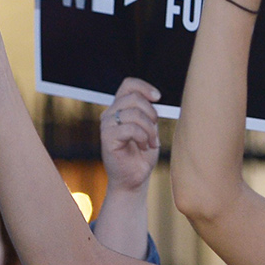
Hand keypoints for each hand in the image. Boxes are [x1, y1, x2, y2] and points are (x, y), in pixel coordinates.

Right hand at [101, 78, 161, 192]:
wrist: (134, 180)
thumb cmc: (142, 156)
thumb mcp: (149, 129)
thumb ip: (148, 112)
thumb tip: (154, 96)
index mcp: (119, 109)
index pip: (128, 85)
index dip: (144, 87)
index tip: (158, 98)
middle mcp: (110, 114)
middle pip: (133, 98)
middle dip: (151, 113)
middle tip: (155, 130)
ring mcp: (106, 126)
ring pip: (134, 113)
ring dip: (149, 129)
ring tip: (151, 142)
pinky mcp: (107, 138)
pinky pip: (130, 129)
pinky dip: (143, 138)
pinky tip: (144, 147)